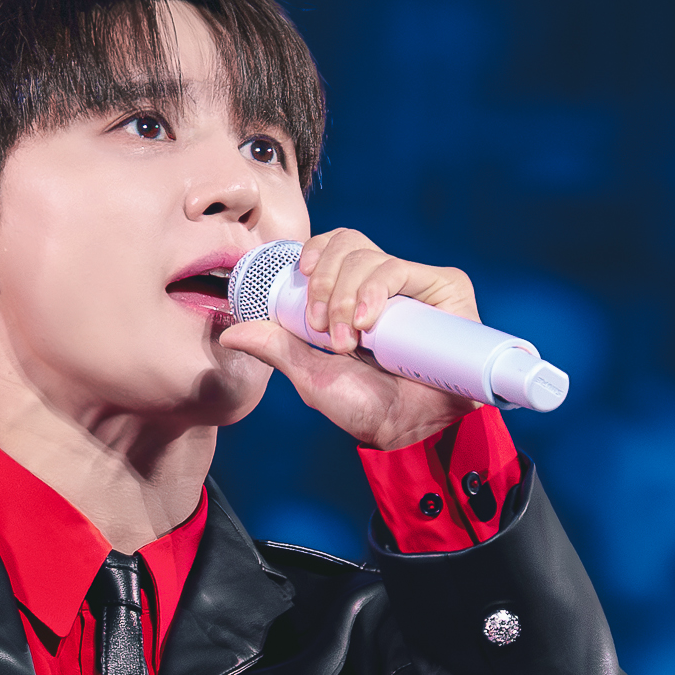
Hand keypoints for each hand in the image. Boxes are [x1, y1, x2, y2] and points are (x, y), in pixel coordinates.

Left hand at [217, 229, 480, 450]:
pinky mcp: (443, 288)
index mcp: (353, 296)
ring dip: (347, 295)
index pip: (333, 248)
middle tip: (320, 325)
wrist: (409, 429)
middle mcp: (383, 285)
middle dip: (325, 282)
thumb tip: (231, 333)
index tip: (302, 276)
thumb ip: (276, 349)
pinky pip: (400, 269)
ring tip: (348, 339)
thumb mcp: (311, 375)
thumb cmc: (367, 406)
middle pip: (347, 245)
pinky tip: (369, 321)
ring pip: (368, 257)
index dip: (315, 251)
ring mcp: (414, 285)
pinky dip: (375, 290)